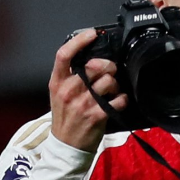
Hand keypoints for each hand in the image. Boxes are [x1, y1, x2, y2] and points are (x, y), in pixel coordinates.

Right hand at [49, 29, 128, 151]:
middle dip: (108, 66)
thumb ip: (71, 76)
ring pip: (109, 81)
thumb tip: (93, 58)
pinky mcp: (97, 115)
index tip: (92, 34)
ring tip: (112, 91)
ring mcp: (83, 103)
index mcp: (57, 83)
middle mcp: (68, 91)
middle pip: (94, 65)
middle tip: (110, 71)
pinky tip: (117, 102)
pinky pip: (119, 99)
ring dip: (116, 85)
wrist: (66, 146)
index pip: (64, 55)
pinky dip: (122, 99)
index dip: (79, 41)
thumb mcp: (59, 94)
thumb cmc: (66, 117)